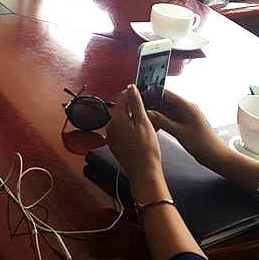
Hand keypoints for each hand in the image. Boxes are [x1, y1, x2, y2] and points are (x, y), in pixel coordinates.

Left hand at [106, 85, 167, 200]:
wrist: (144, 173)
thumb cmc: (146, 149)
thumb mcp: (144, 122)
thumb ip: (136, 103)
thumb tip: (130, 87)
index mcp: (116, 118)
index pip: (121, 97)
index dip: (132, 94)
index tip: (142, 94)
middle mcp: (110, 126)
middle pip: (121, 109)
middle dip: (133, 107)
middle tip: (148, 110)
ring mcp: (111, 136)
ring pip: (122, 120)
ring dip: (132, 118)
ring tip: (148, 123)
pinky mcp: (115, 144)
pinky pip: (122, 131)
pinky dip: (130, 128)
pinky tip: (141, 134)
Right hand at [148, 90, 227, 169]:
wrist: (218, 157)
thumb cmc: (204, 145)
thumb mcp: (180, 132)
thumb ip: (162, 121)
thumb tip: (148, 113)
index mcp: (187, 107)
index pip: (166, 93)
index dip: (152, 93)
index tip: (140, 95)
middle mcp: (187, 109)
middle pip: (165, 101)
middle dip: (152, 103)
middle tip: (139, 106)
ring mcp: (186, 116)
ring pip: (167, 110)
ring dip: (157, 112)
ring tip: (144, 115)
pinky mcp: (186, 124)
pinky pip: (171, 118)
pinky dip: (162, 119)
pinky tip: (154, 123)